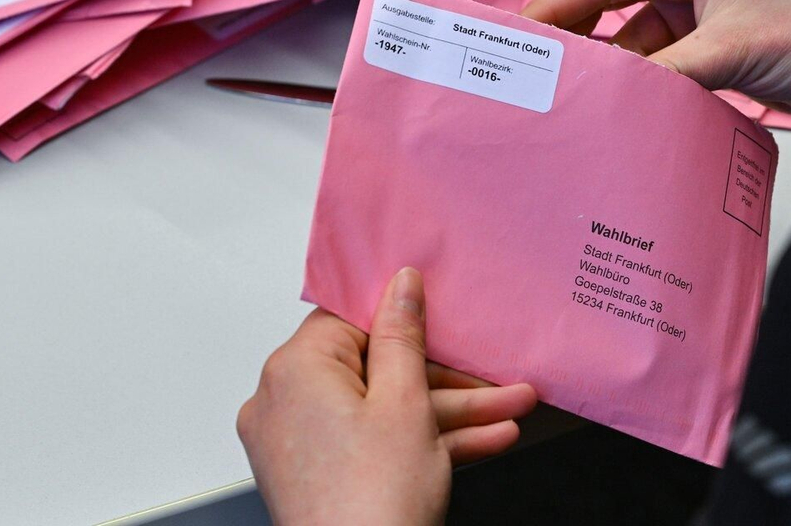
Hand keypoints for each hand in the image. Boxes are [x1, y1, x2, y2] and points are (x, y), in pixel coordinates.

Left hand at [238, 268, 537, 525]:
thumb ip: (404, 336)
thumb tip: (400, 286)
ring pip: (382, 411)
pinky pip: (372, 443)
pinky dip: (420, 442)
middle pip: (375, 369)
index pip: (349, 319)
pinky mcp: (316, 477)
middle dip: (446, 378)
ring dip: (448, 412)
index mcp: (294, 371)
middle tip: (494, 378)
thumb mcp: (406, 404)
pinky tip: (482, 441)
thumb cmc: (372, 507)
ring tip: (508, 412)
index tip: (441, 316)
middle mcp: (282, 403)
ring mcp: (298, 444)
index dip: (403, 318)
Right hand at [522, 0, 790, 133]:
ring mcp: (701, 13)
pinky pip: (662, 69)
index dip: (553, 11)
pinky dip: (645, 93)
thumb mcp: (732, 51)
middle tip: (532, 82)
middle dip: (577, 45)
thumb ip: (664, 74)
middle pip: (609, 10)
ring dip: (615, 78)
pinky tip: (621, 120)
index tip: (514, 41)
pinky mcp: (715, 48)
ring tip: (572, 110)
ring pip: (634, 47)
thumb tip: (607, 102)